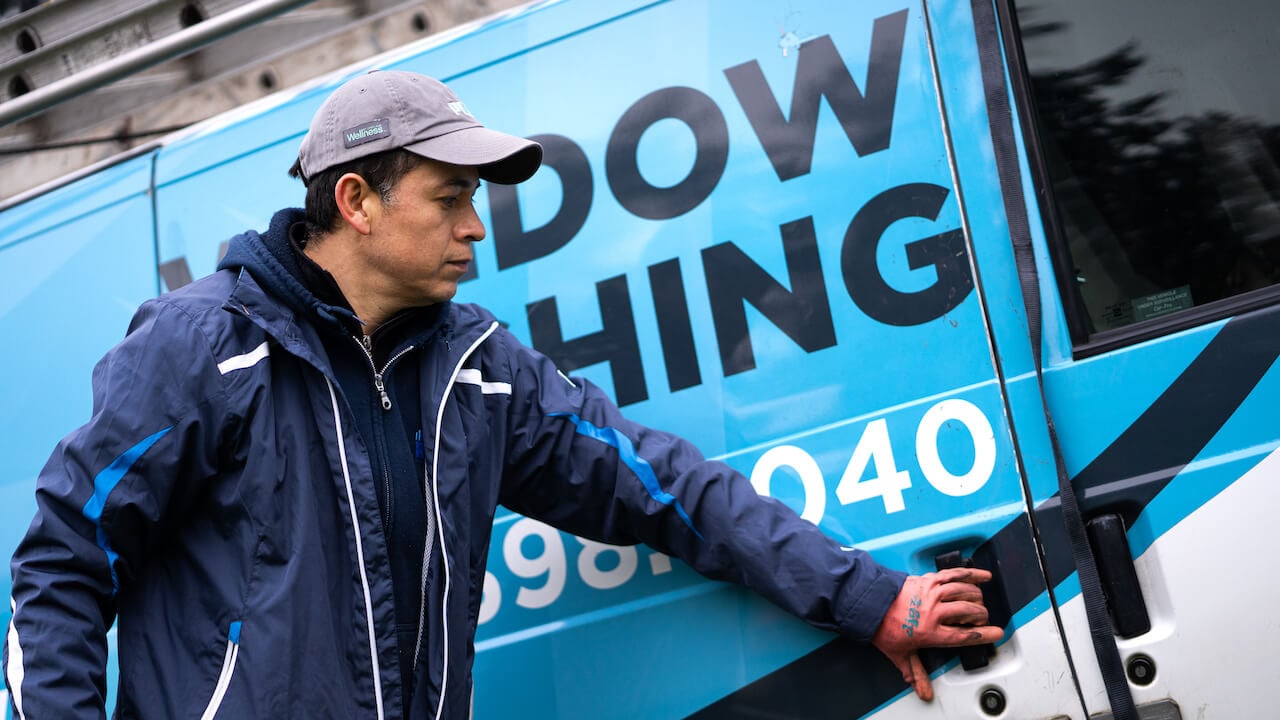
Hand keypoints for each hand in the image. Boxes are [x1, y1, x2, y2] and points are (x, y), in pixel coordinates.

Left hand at [870, 567, 1003, 700]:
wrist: (868, 603)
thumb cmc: (883, 627)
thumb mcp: (900, 654)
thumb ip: (915, 673)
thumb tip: (924, 693)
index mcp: (930, 632)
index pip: (965, 635)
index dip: (984, 635)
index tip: (996, 633)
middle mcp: (934, 611)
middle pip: (970, 612)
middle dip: (981, 616)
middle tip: (981, 620)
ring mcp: (932, 593)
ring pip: (965, 592)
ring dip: (977, 598)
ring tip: (979, 603)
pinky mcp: (929, 580)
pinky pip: (954, 574)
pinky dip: (971, 573)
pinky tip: (982, 576)